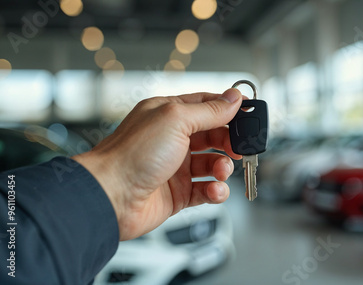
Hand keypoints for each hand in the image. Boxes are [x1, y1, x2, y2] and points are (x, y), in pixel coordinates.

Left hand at [72, 88, 242, 240]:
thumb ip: (209, 110)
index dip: (229, 109)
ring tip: (221, 171)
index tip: (249, 115)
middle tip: (240, 148)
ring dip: (223, 168)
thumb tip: (234, 98)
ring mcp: (175, 167)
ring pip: (212, 164)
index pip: (206, 105)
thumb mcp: (176, 120)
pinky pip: (206, 190)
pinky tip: (214, 190)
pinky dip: (215, 191)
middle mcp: (171, 139)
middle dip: (229, 142)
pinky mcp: (177, 193)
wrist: (109, 197)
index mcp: (168, 114)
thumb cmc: (132, 155)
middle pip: (213, 136)